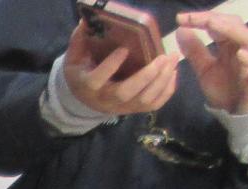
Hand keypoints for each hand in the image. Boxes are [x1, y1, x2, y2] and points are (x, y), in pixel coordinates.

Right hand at [62, 21, 180, 116]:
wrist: (84, 98)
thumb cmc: (82, 72)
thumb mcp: (75, 57)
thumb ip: (80, 40)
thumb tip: (86, 21)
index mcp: (88, 86)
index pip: (97, 80)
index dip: (110, 66)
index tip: (124, 49)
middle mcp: (105, 100)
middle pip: (126, 93)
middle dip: (146, 75)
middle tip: (162, 57)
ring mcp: (121, 107)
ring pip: (143, 100)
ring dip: (161, 80)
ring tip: (172, 60)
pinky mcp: (134, 109)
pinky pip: (154, 105)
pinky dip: (167, 91)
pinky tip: (172, 73)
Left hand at [176, 11, 247, 114]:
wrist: (238, 113)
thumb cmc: (225, 88)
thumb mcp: (204, 70)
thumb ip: (195, 51)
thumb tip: (181, 30)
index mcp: (228, 45)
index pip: (218, 25)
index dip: (201, 19)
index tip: (180, 18)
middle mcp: (242, 48)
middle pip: (234, 26)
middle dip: (214, 19)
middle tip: (193, 18)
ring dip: (232, 30)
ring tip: (212, 25)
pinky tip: (240, 54)